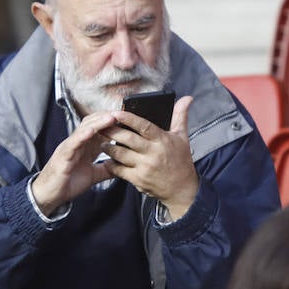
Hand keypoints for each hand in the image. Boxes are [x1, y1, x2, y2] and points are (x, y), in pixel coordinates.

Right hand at [29, 109, 120, 215]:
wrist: (49, 195)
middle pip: (92, 123)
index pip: (99, 130)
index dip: (112, 124)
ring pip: (84, 129)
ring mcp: (70, 147)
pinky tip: (91, 131)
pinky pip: (73, 142)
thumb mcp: (93, 176)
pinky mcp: (63, 155)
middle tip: (122, 113)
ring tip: (111, 117)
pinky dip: (82, 136)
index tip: (126, 120)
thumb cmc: (67, 184)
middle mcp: (77, 144)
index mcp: (85, 147)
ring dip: (98, 122)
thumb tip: (121, 167)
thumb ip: (106, 169)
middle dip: (107, 117)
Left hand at [99, 95, 199, 220]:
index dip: (129, 118)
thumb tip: (187, 98)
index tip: (116, 112)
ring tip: (102, 142)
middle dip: (112, 131)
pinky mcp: (138, 180)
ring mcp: (144, 167)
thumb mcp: (182, 137)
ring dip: (108, 148)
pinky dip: (111, 165)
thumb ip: (180, 116)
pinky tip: (107, 160)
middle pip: (128, 139)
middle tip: (101, 126)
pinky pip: (119, 171)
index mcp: (162, 140)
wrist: (182, 190)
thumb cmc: (181, 161)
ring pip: (120, 154)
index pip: (144, 126)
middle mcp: (152, 153)